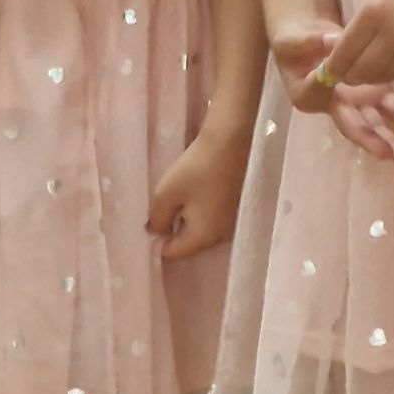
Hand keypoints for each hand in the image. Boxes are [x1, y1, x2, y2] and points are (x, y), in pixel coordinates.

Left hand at [146, 125, 247, 260]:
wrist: (233, 141)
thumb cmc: (197, 169)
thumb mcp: (166, 194)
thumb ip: (156, 220)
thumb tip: (157, 234)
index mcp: (204, 237)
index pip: (174, 252)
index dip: (158, 242)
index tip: (152, 222)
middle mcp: (223, 236)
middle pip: (192, 243)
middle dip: (176, 231)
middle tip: (165, 207)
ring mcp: (235, 222)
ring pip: (205, 229)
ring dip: (192, 219)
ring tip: (183, 197)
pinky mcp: (242, 207)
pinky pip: (217, 218)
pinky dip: (207, 210)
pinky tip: (202, 192)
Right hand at [273, 13, 393, 165]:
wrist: (312, 43)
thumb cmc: (297, 43)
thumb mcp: (295, 40)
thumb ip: (312, 41)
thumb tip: (332, 40)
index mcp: (308, 96)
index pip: (316, 95)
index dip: (323, 90)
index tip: (330, 79)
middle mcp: (334, 107)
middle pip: (353, 126)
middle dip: (370, 142)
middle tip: (386, 156)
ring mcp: (357, 103)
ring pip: (378, 124)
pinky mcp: (375, 94)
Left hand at [318, 0, 393, 89]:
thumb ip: (369, 18)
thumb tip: (354, 41)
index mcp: (374, 13)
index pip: (344, 54)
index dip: (333, 67)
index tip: (328, 69)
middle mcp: (392, 35)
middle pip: (361, 72)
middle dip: (350, 76)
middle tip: (347, 73)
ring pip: (385, 76)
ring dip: (374, 76)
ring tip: (370, 69)